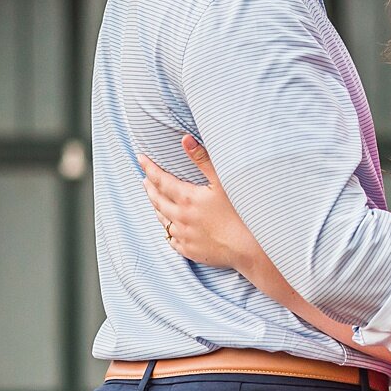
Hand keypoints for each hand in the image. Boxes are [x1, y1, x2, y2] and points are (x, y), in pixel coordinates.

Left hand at [137, 135, 261, 270]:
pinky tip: (168, 227)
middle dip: (149, 187)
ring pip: (162, 219)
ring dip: (156, 207)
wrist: (250, 248)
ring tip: (154, 199)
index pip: (160, 180)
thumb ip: (202, 159)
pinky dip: (167, 230)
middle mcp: (180, 218)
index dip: (149, 168)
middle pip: (157, 200)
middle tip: (145, 178)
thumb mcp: (223, 181)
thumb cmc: (240, 212)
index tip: (140, 159)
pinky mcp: (190, 250)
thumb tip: (185, 140)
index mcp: (187, 199)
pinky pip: (171, 239)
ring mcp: (184, 236)